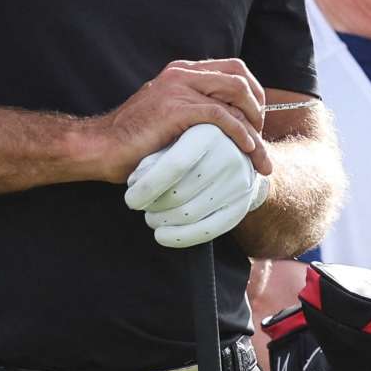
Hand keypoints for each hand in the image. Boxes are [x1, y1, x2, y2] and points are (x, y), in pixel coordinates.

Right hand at [85, 60, 271, 182]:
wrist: (101, 147)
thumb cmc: (133, 140)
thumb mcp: (168, 115)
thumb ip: (192, 110)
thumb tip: (226, 125)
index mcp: (181, 71)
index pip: (233, 70)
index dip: (253, 94)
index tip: (256, 123)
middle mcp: (182, 73)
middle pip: (241, 77)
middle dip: (259, 107)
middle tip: (260, 136)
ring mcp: (178, 88)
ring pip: (236, 95)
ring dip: (255, 125)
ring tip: (258, 152)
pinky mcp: (176, 109)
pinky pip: (221, 116)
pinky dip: (240, 133)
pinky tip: (247, 150)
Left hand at [124, 123, 270, 248]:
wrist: (234, 155)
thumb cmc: (190, 147)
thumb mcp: (172, 142)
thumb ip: (153, 157)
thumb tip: (135, 181)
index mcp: (208, 133)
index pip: (175, 166)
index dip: (148, 187)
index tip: (129, 199)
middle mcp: (229, 156)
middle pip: (180, 194)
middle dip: (152, 206)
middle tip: (139, 206)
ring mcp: (238, 183)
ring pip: (190, 214)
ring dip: (162, 221)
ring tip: (150, 217)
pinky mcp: (241, 205)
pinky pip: (208, 230)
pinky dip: (180, 237)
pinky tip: (161, 235)